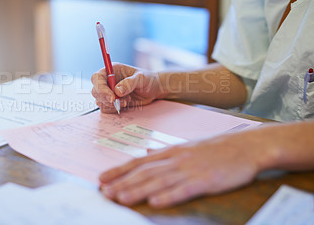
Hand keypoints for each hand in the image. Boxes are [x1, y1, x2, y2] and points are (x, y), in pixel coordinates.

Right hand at [91, 63, 161, 112]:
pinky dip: (114, 109)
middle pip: (95, 91)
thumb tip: (117, 91)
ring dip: (112, 105)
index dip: (101, 88)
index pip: (97, 78)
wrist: (154, 90)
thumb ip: (129, 83)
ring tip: (127, 100)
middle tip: (123, 101)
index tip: (112, 97)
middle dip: (106, 99)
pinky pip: (105, 108)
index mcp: (112, 70)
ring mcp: (109, 92)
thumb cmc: (148, 79)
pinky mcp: (112, 102)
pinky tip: (125, 104)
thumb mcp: (141, 78)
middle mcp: (108, 81)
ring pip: (99, 101)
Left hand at [99, 135, 260, 207]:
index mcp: (171, 152)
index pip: (139, 162)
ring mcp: (191, 169)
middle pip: (145, 172)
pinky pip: (184, 189)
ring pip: (159, 181)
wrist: (246, 145)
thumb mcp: (187, 146)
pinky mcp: (206, 180)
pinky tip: (155, 202)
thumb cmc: (216, 148)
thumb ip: (165, 152)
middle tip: (104, 192)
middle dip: (122, 182)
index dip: (119, 171)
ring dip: (138, 190)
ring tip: (120, 198)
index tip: (102, 179)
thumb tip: (146, 154)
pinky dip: (169, 196)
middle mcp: (176, 159)